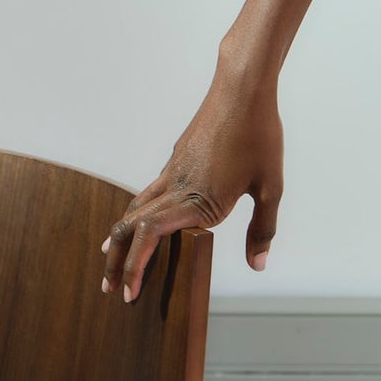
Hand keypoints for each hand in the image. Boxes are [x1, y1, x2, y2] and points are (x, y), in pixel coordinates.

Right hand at [100, 66, 283, 303]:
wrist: (243, 87)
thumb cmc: (260, 134)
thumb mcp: (271, 187)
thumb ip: (262, 229)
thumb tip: (257, 265)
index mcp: (196, 199)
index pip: (149, 237)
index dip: (135, 267)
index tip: (128, 293)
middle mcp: (175, 185)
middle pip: (130, 227)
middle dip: (117, 261)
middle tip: (109, 288)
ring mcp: (173, 170)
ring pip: (134, 206)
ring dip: (122, 237)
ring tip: (113, 258)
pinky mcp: (177, 157)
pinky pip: (149, 190)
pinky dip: (138, 213)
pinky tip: (145, 220)